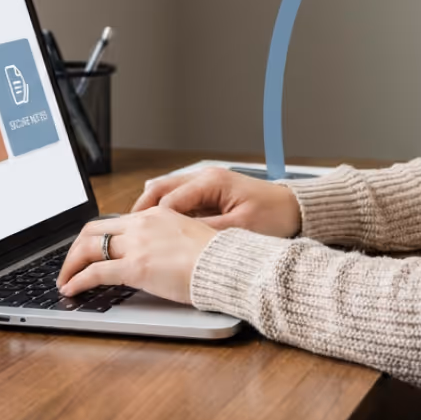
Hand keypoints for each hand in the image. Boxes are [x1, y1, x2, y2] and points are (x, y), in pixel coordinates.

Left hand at [56, 207, 215, 304]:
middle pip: (94, 229)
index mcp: (156, 214)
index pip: (115, 221)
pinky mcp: (135, 267)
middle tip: (70, 265)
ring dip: (71, 264)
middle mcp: (143, 224)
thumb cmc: (215, 256)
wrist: (226, 264)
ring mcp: (137, 244)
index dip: (96, 237)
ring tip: (65, 279)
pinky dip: (77, 281)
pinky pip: (95, 272)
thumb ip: (166, 238)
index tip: (90, 251)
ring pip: (88, 247)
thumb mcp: (187, 236)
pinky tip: (72, 289)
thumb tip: (156, 252)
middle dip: (75, 248)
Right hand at [130, 166, 301, 237]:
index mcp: (210, 182)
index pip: (168, 201)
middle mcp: (205, 178)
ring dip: (152, 213)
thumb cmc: (273, 216)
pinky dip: (167, 215)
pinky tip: (162, 234)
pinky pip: (180, 201)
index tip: (138, 241)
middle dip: (141, 212)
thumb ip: (205, 233)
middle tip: (126, 235)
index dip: (151, 223)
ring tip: (139, 236)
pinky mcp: (210, 194)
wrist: (295, 210)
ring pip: (166, 194)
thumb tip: (176, 241)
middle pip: (160, 191)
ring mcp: (206, 184)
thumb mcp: (239, 229)